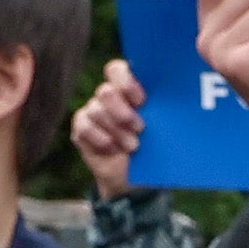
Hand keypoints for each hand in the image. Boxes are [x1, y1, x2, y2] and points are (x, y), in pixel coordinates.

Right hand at [72, 56, 149, 197]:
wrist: (136, 177)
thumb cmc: (154, 146)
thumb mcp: (163, 128)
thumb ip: (160, 112)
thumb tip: (166, 105)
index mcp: (129, 87)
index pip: (117, 70)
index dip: (126, 83)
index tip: (141, 101)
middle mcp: (109, 95)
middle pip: (105, 92)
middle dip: (122, 112)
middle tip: (139, 128)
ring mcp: (93, 109)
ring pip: (96, 111)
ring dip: (116, 131)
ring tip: (133, 146)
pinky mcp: (82, 127)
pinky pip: (85, 128)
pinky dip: (102, 140)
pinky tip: (114, 150)